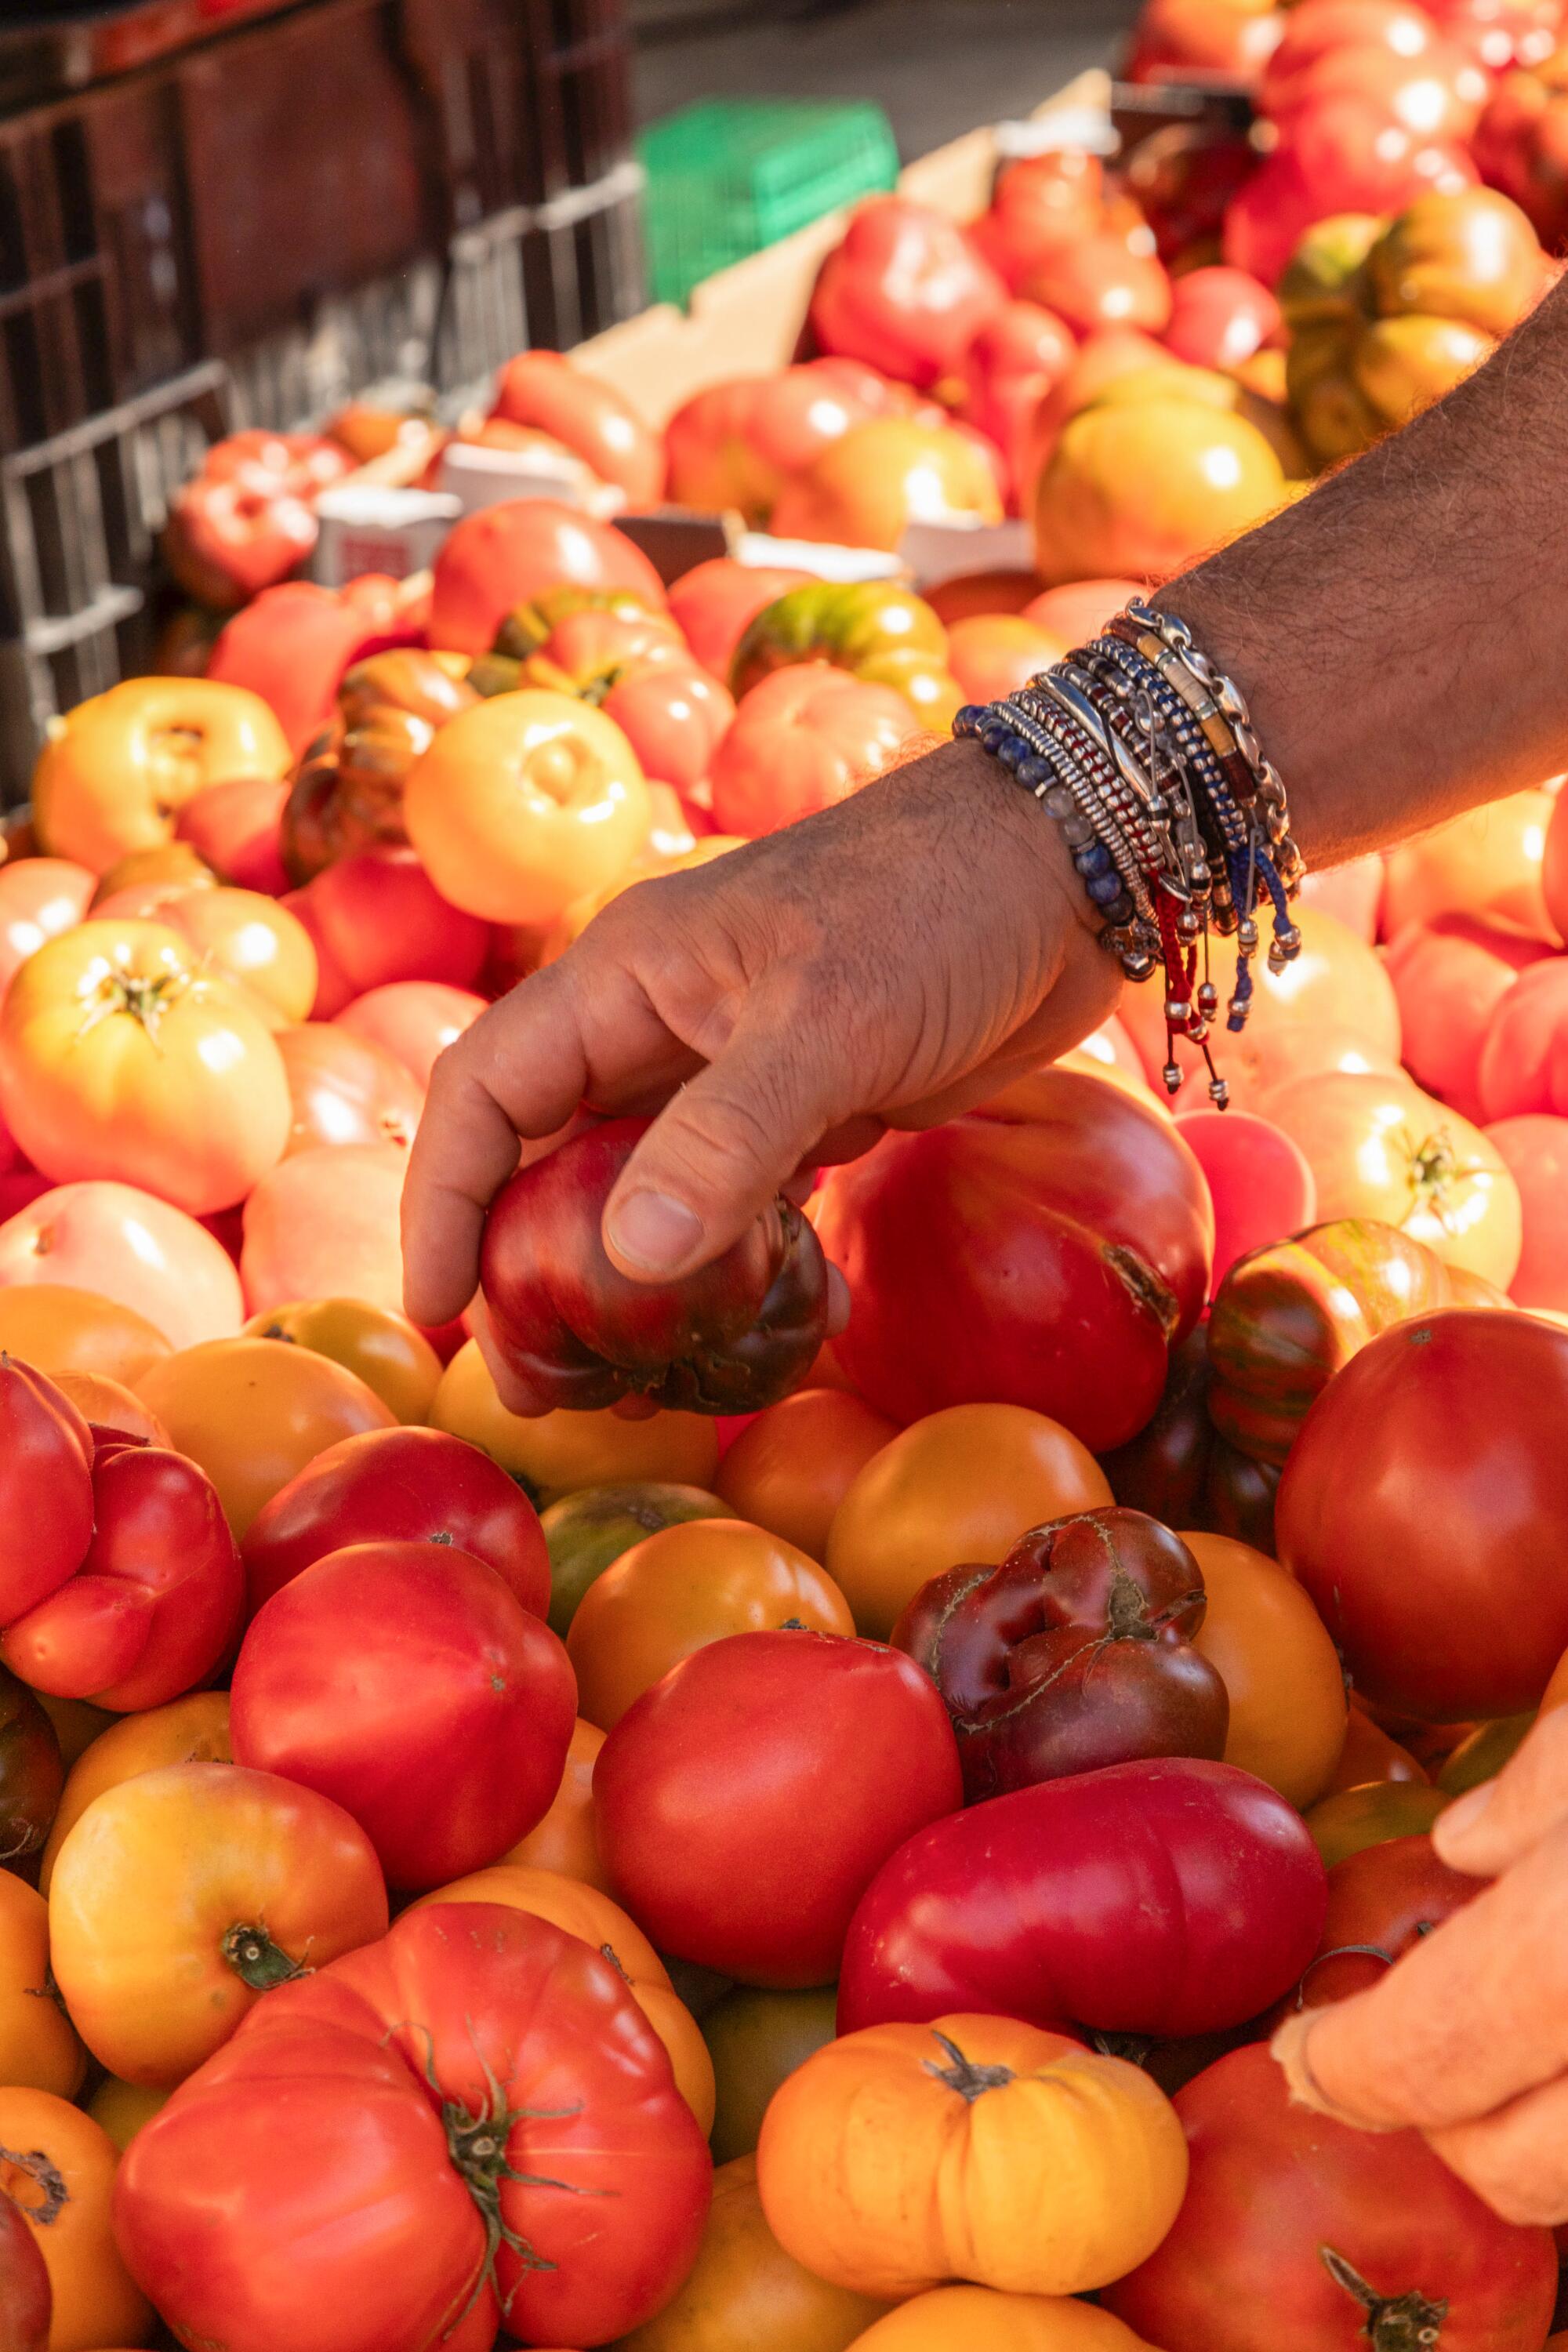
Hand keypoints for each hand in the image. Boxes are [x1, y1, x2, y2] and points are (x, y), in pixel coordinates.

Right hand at [401, 737, 1119, 1382]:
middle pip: (555, 1156)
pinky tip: (777, 1327)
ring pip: (648, 1187)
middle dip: (536, 1270)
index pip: (489, 1091)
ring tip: (637, 1386)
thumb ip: (725, 1137)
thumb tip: (630, 1259)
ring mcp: (737, 1063)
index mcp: (626, 978)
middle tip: (546, 1384)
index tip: (439, 1306)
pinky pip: (744, 1196)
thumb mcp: (827, 1021)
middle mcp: (663, 1021)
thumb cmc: (938, 907)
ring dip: (638, 1284)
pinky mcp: (814, 1099)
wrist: (1075, 864)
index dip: (448, 1200)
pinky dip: (744, 1263)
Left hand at [1272, 1704, 1567, 2224]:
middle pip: (1519, 2164)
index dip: (1347, 2065)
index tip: (1301, 2054)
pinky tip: (1554, 2019)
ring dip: (1525, 2128)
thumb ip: (1536, 1793)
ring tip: (1486, 2038)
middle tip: (1389, 2054)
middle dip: (1438, 2123)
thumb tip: (1463, 1845)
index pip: (1434, 2053)